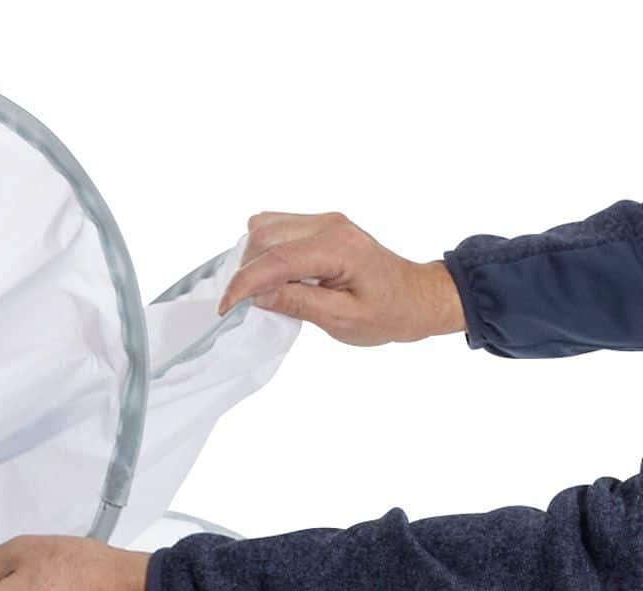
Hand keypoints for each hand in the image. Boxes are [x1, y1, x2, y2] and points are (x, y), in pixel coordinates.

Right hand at [218, 211, 464, 345]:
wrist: (416, 297)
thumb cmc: (390, 312)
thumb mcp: (345, 319)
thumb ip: (300, 304)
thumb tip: (258, 295)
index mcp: (338, 247)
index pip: (276, 260)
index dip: (244, 284)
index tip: (225, 308)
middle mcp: (329, 224)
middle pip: (264, 236)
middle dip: (246, 271)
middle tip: (244, 305)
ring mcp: (324, 220)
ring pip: (265, 227)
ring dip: (252, 259)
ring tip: (260, 292)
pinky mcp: (319, 224)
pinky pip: (278, 227)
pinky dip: (264, 249)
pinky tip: (272, 276)